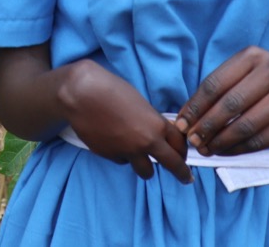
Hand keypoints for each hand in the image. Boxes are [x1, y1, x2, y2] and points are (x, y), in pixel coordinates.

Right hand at [57, 60, 191, 183]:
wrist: (82, 95)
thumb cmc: (111, 89)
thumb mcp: (140, 103)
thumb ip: (151, 120)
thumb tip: (157, 132)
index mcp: (157, 125)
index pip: (179, 144)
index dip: (183, 151)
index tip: (184, 157)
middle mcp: (146, 142)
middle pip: (172, 164)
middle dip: (181, 173)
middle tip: (186, 179)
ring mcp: (129, 152)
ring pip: (146, 171)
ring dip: (146, 166)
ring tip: (140, 159)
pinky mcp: (111, 156)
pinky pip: (123, 161)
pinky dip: (122, 155)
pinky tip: (114, 141)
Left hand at [175, 46, 268, 156]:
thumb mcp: (248, 70)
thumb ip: (221, 88)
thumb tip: (188, 117)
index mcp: (253, 56)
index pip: (215, 83)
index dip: (194, 106)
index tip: (181, 124)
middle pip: (229, 104)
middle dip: (206, 126)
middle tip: (192, 141)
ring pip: (246, 125)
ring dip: (222, 142)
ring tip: (207, 149)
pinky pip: (262, 139)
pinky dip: (241, 149)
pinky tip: (228, 151)